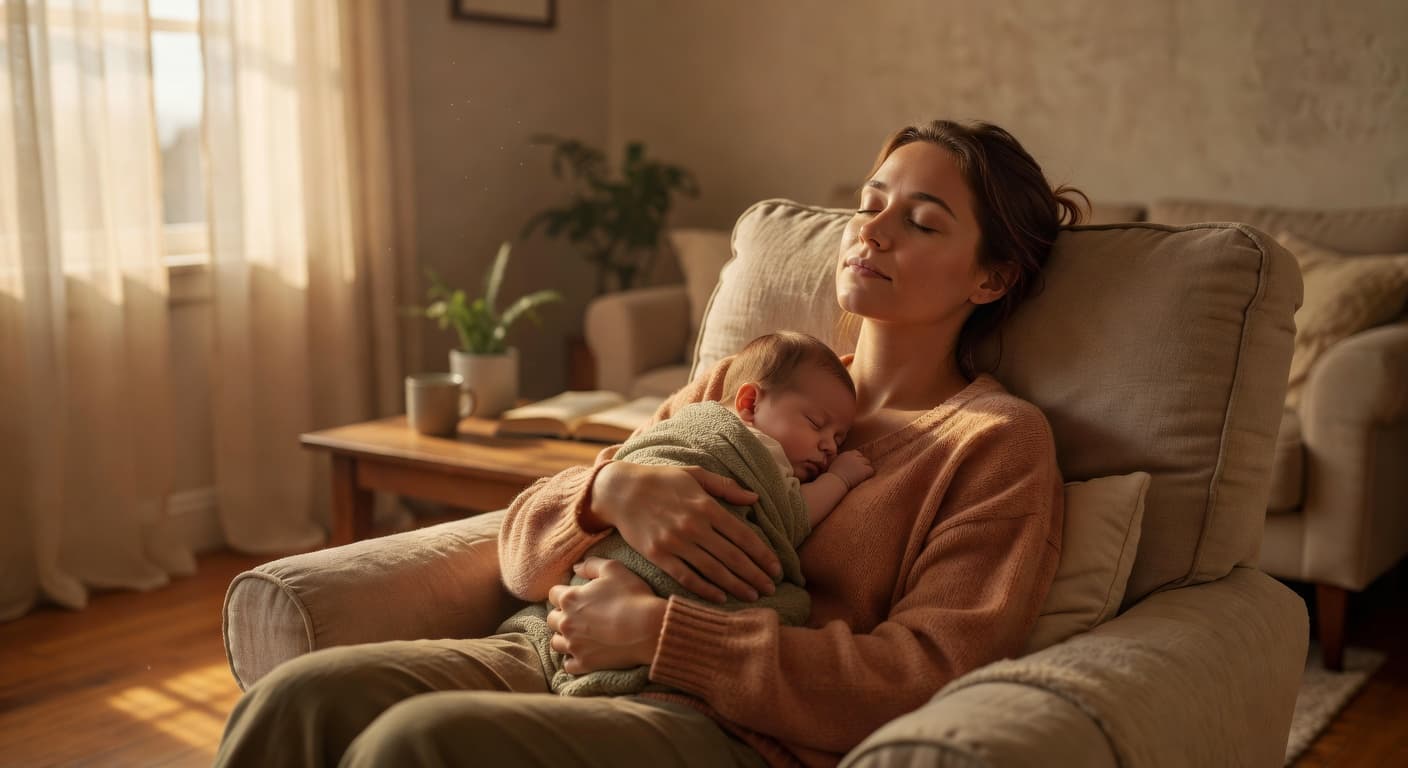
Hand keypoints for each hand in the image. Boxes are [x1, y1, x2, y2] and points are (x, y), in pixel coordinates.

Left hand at [547, 557, 666, 673]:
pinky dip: (573, 660)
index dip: (564, 593)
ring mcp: (574, 645)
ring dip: (564, 638)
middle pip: (552, 619)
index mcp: (570, 599)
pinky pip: (568, 665)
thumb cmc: (632, 596)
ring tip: (579, 635)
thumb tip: (576, 567)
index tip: (577, 596)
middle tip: (579, 616)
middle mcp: (566, 623)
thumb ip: (591, 565)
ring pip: (556, 642)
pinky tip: (584, 653)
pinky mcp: (584, 663)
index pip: (553, 594)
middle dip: (562, 615)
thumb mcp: (613, 569)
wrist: (648, 629)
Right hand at [590, 462, 780, 602]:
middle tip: (771, 588)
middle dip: (755, 574)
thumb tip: (754, 499)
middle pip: (732, 557)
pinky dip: (705, 589)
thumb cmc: (660, 480)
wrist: (619, 491)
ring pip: (713, 570)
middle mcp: (693, 526)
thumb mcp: (695, 475)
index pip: (743, 535)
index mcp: (706, 506)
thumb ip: (726, 487)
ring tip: (753, 595)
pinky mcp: (658, 556)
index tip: (777, 568)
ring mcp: (675, 543)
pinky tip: (721, 598)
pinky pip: (686, 577)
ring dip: (737, 585)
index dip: (763, 554)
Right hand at [827, 450, 873, 489]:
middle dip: (862, 464)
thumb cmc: (832, 477)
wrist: (835, 481)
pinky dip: (868, 474)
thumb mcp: (835, 464)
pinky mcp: (864, 469)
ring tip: (860, 476)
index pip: (856, 453)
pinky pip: (871, 470)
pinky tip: (863, 479)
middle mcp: (853, 456)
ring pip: (868, 463)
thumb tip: (847, 464)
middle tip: (858, 473)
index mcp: (845, 454)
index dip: (857, 459)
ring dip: (865, 469)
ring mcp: (859, 462)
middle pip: (863, 458)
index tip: (855, 466)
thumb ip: (842, 461)